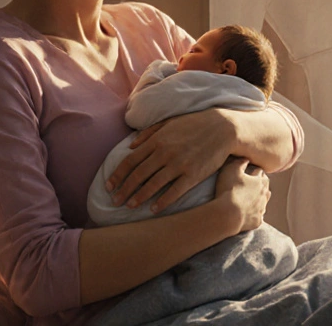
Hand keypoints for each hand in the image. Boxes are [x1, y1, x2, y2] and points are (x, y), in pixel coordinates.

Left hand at [106, 108, 234, 213]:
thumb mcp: (169, 122)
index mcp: (157, 140)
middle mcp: (165, 153)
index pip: (131, 160)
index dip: (118, 174)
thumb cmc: (195, 124)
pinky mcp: (193, 175)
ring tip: (129, 206)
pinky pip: (174, 192)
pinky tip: (153, 209)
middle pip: (138, 175)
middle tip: (114, 201)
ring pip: (153, 185)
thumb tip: (130, 146)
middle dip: (124, 189)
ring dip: (139, 197)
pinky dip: (162, 202)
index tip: (109, 185)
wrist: (223, 128)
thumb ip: (148, 133)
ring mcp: (179, 164)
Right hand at [215, 157, 269, 233]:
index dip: (255, 170)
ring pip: (265, 201)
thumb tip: (246, 159)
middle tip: (257, 181)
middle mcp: (263, 194)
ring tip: (257, 196)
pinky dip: (256, 213)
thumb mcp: (231, 170)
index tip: (252, 169)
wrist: (229, 214)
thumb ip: (239, 162)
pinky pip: (259, 216)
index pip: (259, 172)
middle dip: (261, 182)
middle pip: (265, 186)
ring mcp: (261, 208)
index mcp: (259, 181)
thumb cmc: (229, 189)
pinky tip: (252, 213)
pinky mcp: (257, 221)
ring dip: (261, 198)